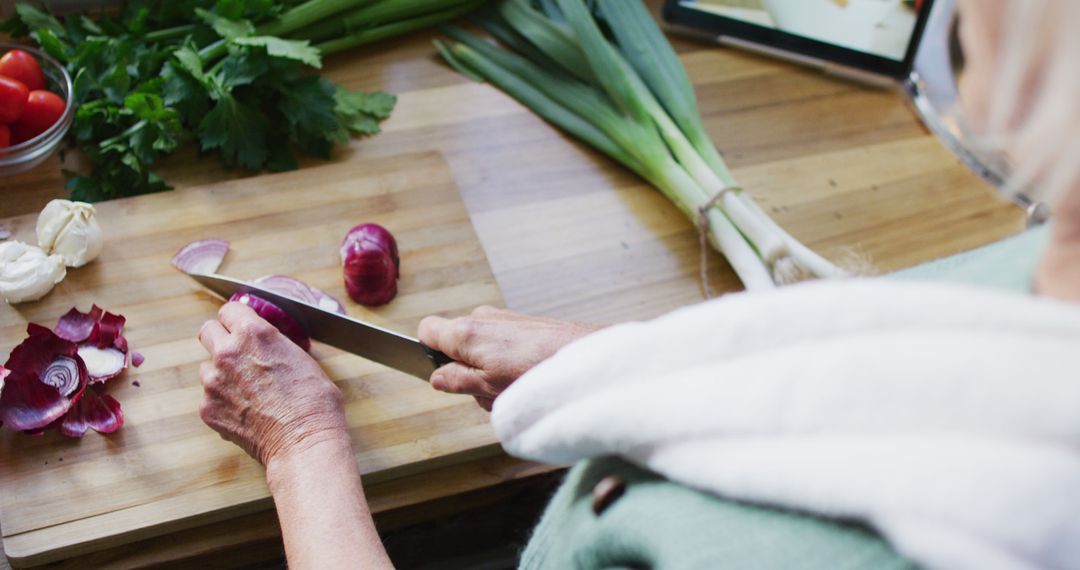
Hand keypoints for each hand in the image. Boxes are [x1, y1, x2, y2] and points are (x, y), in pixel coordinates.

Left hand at [197, 302, 348, 466]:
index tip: (240, 327)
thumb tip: (266, 344)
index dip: (237, 319)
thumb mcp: (301, 358)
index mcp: (253, 334)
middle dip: (220, 339)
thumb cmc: (313, 402)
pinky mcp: (207, 409)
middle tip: (237, 354)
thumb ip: (274, 344)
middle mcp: (227, 353)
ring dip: (221, 374)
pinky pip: (209, 398)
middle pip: (207, 331)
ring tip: (247, 391)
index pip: (229, 310)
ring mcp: (213, 382)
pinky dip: (223, 402)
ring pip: (207, 368)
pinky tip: (246, 411)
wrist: (303, 441)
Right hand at [418, 306, 603, 409]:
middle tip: (488, 391)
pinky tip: (526, 378)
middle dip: (465, 370)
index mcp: (465, 331)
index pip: (426, 330)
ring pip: (480, 349)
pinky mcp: (522, 324)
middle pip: (455, 345)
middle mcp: (481, 317)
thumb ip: (456, 380)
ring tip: (513, 387)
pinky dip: (507, 364)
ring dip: (489, 372)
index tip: (442, 372)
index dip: (427, 353)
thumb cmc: (537, 372)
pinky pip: (501, 346)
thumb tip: (436, 377)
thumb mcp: (488, 387)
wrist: (583, 357)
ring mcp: (503, 318)